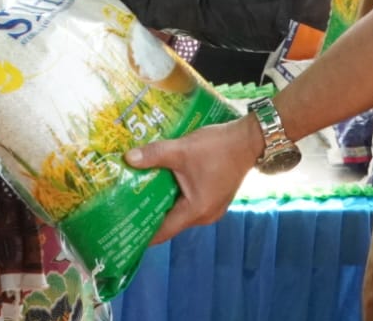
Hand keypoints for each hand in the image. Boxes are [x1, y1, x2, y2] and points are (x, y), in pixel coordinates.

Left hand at [126, 115, 259, 244]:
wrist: (248, 140)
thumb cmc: (217, 147)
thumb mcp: (182, 149)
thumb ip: (154, 154)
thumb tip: (128, 158)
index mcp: (196, 210)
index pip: (164, 230)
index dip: (144, 233)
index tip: (124, 233)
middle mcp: (205, 215)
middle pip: (171, 223)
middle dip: (149, 217)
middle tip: (124, 210)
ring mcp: (212, 208)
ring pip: (180, 213)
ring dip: (163, 205)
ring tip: (138, 197)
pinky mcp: (214, 198)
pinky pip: (189, 205)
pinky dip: (175, 199)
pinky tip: (162, 186)